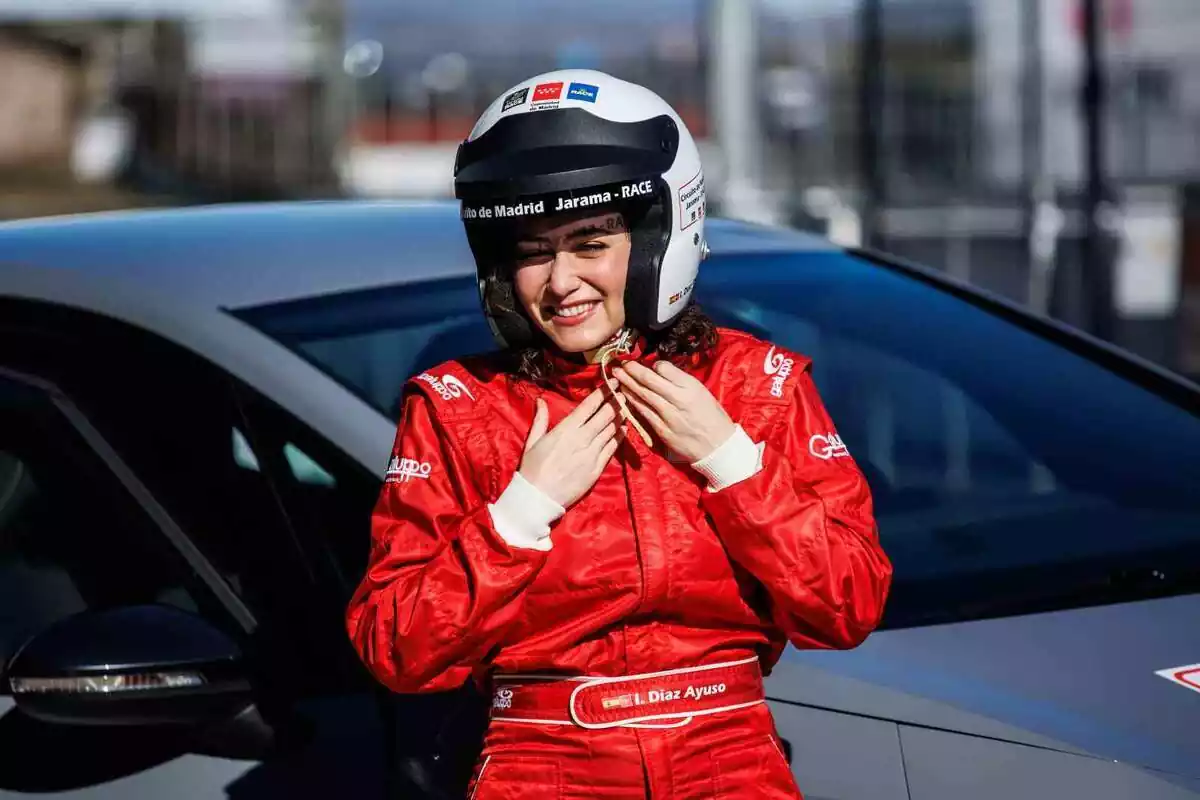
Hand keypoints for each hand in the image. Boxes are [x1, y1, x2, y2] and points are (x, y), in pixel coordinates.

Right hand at [519, 389, 619, 507]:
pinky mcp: (597, 468)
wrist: (539, 498)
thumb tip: (541, 400)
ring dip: (620, 417)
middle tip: (624, 392)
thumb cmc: (532, 469)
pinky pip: (612, 448)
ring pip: (611, 430)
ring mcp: (592, 454)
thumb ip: (541, 419)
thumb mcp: (533, 441)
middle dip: (616, 401)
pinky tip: (624, 429)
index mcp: (566, 429)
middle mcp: (582, 439)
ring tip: (626, 407)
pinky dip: (619, 436)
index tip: (613, 382)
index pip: (589, 406)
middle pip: (605, 415)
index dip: (603, 392)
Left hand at [612, 361, 735, 463]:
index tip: (643, 362)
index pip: (665, 368)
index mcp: (691, 387)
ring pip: (643, 396)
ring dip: (628, 384)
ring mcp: (669, 416)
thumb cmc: (712, 417)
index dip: (651, 364)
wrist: (718, 446)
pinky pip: (643, 413)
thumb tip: (659, 370)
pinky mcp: (662, 430)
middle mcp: (679, 399)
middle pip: (650, 380)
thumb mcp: (702, 392)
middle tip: (620, 363)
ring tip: (617, 375)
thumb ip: (681, 382)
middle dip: (632, 370)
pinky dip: (633, 402)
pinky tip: (625, 395)